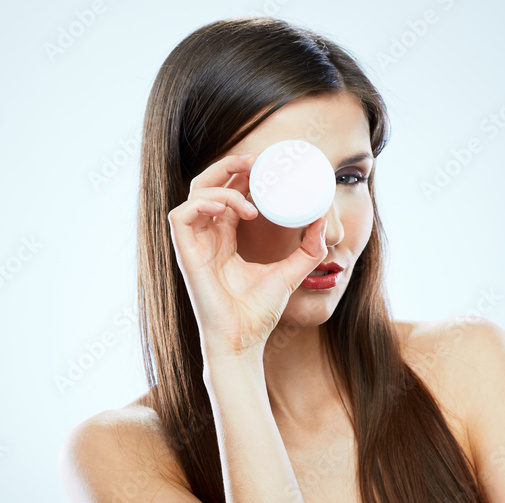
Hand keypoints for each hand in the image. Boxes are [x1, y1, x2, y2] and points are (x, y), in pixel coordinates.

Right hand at [167, 153, 328, 357]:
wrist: (243, 341)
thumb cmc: (258, 314)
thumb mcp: (291, 273)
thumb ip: (307, 249)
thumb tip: (323, 220)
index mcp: (224, 240)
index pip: (227, 194)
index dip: (242, 174)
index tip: (267, 165)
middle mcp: (206, 238)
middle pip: (208, 185)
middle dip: (229, 166)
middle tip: (257, 161)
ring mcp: (194, 245)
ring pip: (193, 193)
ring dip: (221, 183)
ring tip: (249, 188)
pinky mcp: (185, 255)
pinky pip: (181, 215)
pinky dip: (204, 203)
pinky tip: (231, 210)